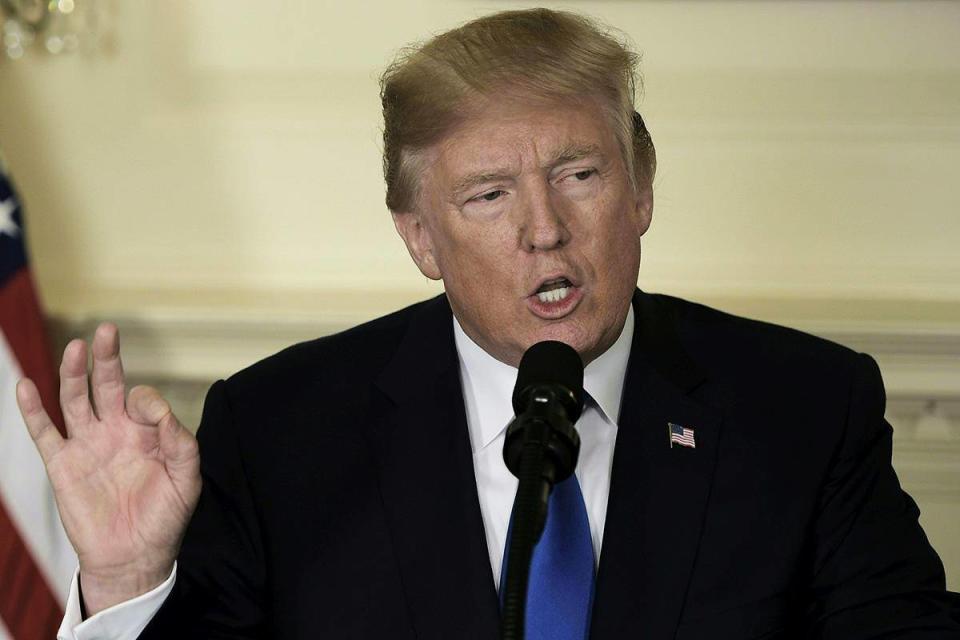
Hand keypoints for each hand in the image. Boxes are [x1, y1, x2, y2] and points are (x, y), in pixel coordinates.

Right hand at [16, 322, 200, 614]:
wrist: (135, 556)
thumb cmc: (165, 517)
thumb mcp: (187, 479)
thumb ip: (182, 443)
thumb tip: (163, 411)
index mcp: (147, 431)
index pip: (143, 399)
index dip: (148, 401)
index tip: (153, 417)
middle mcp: (115, 431)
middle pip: (108, 384)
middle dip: (108, 358)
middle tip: (107, 330)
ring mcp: (87, 445)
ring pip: (76, 400)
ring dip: (74, 374)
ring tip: (77, 349)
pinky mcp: (63, 465)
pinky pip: (44, 432)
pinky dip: (33, 410)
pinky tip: (26, 385)